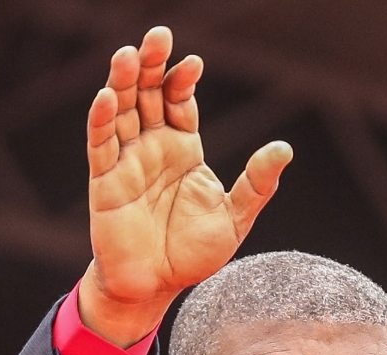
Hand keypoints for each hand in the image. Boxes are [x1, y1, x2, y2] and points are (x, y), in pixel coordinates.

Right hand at [80, 26, 292, 346]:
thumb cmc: (194, 254)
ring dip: (124, 82)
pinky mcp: (105, 181)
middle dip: (153, 65)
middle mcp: (153, 148)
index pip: (181, 102)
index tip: (193, 63)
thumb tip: (284, 149)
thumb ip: (257, 184)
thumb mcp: (235, 218)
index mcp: (184, 150)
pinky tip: (108, 95)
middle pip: (149, 95)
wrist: (157, 286)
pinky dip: (102, 119)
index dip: (183, 80)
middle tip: (157, 36)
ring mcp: (127, 162)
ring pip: (122, 111)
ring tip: (129, 55)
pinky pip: (101, 144)